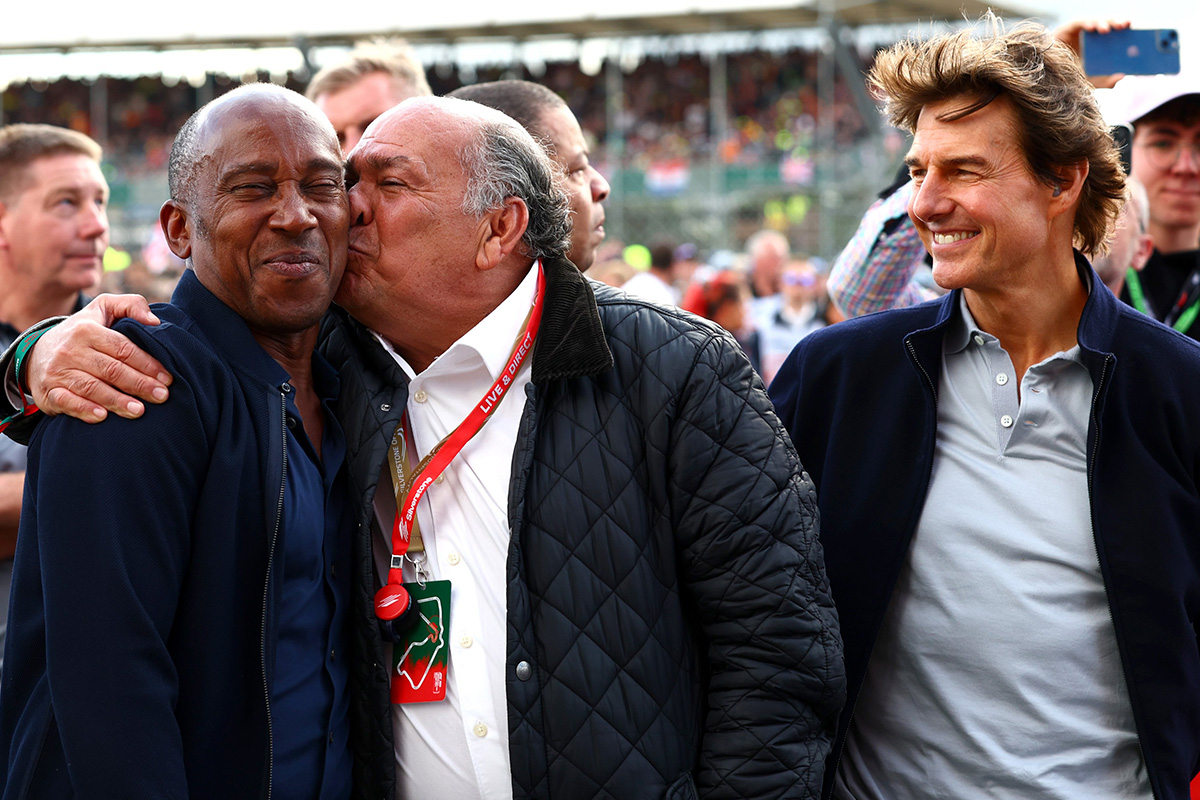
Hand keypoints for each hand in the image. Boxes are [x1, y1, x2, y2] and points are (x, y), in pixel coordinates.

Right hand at [26, 294, 172, 422]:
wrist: (38, 352)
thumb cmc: (83, 331)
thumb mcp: (103, 309)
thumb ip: (131, 305)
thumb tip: (155, 321)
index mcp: (87, 329)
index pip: (123, 349)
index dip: (147, 364)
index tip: (167, 378)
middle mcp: (70, 350)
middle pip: (111, 370)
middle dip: (139, 384)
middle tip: (162, 396)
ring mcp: (58, 372)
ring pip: (91, 387)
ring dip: (116, 401)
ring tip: (139, 410)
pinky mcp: (48, 392)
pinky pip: (66, 401)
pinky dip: (84, 409)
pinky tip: (102, 416)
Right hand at [1054, 19, 1130, 88]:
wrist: (1044, 80)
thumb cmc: (1067, 79)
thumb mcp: (1089, 83)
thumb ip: (1106, 82)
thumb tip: (1121, 76)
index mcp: (1099, 46)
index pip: (1115, 34)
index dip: (1126, 31)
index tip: (1136, 31)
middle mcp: (1090, 36)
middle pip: (1107, 25)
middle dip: (1117, 23)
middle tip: (1127, 25)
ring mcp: (1078, 32)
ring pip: (1095, 21)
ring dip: (1104, 22)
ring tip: (1109, 29)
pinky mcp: (1066, 30)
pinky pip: (1078, 23)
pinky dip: (1086, 23)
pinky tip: (1093, 28)